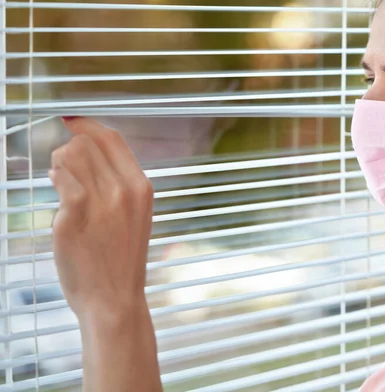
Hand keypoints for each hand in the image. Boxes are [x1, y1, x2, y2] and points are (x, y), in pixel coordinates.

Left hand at [49, 117, 153, 319]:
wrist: (114, 298)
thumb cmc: (121, 259)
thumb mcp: (135, 216)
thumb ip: (118, 184)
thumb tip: (85, 150)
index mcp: (141, 187)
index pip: (111, 138)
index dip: (87, 125)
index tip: (71, 122)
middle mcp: (123, 190)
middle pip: (85, 143)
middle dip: (68, 150)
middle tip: (64, 170)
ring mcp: (100, 202)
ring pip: (69, 155)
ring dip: (59, 165)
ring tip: (63, 185)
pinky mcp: (74, 216)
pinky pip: (59, 178)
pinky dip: (55, 180)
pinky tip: (57, 192)